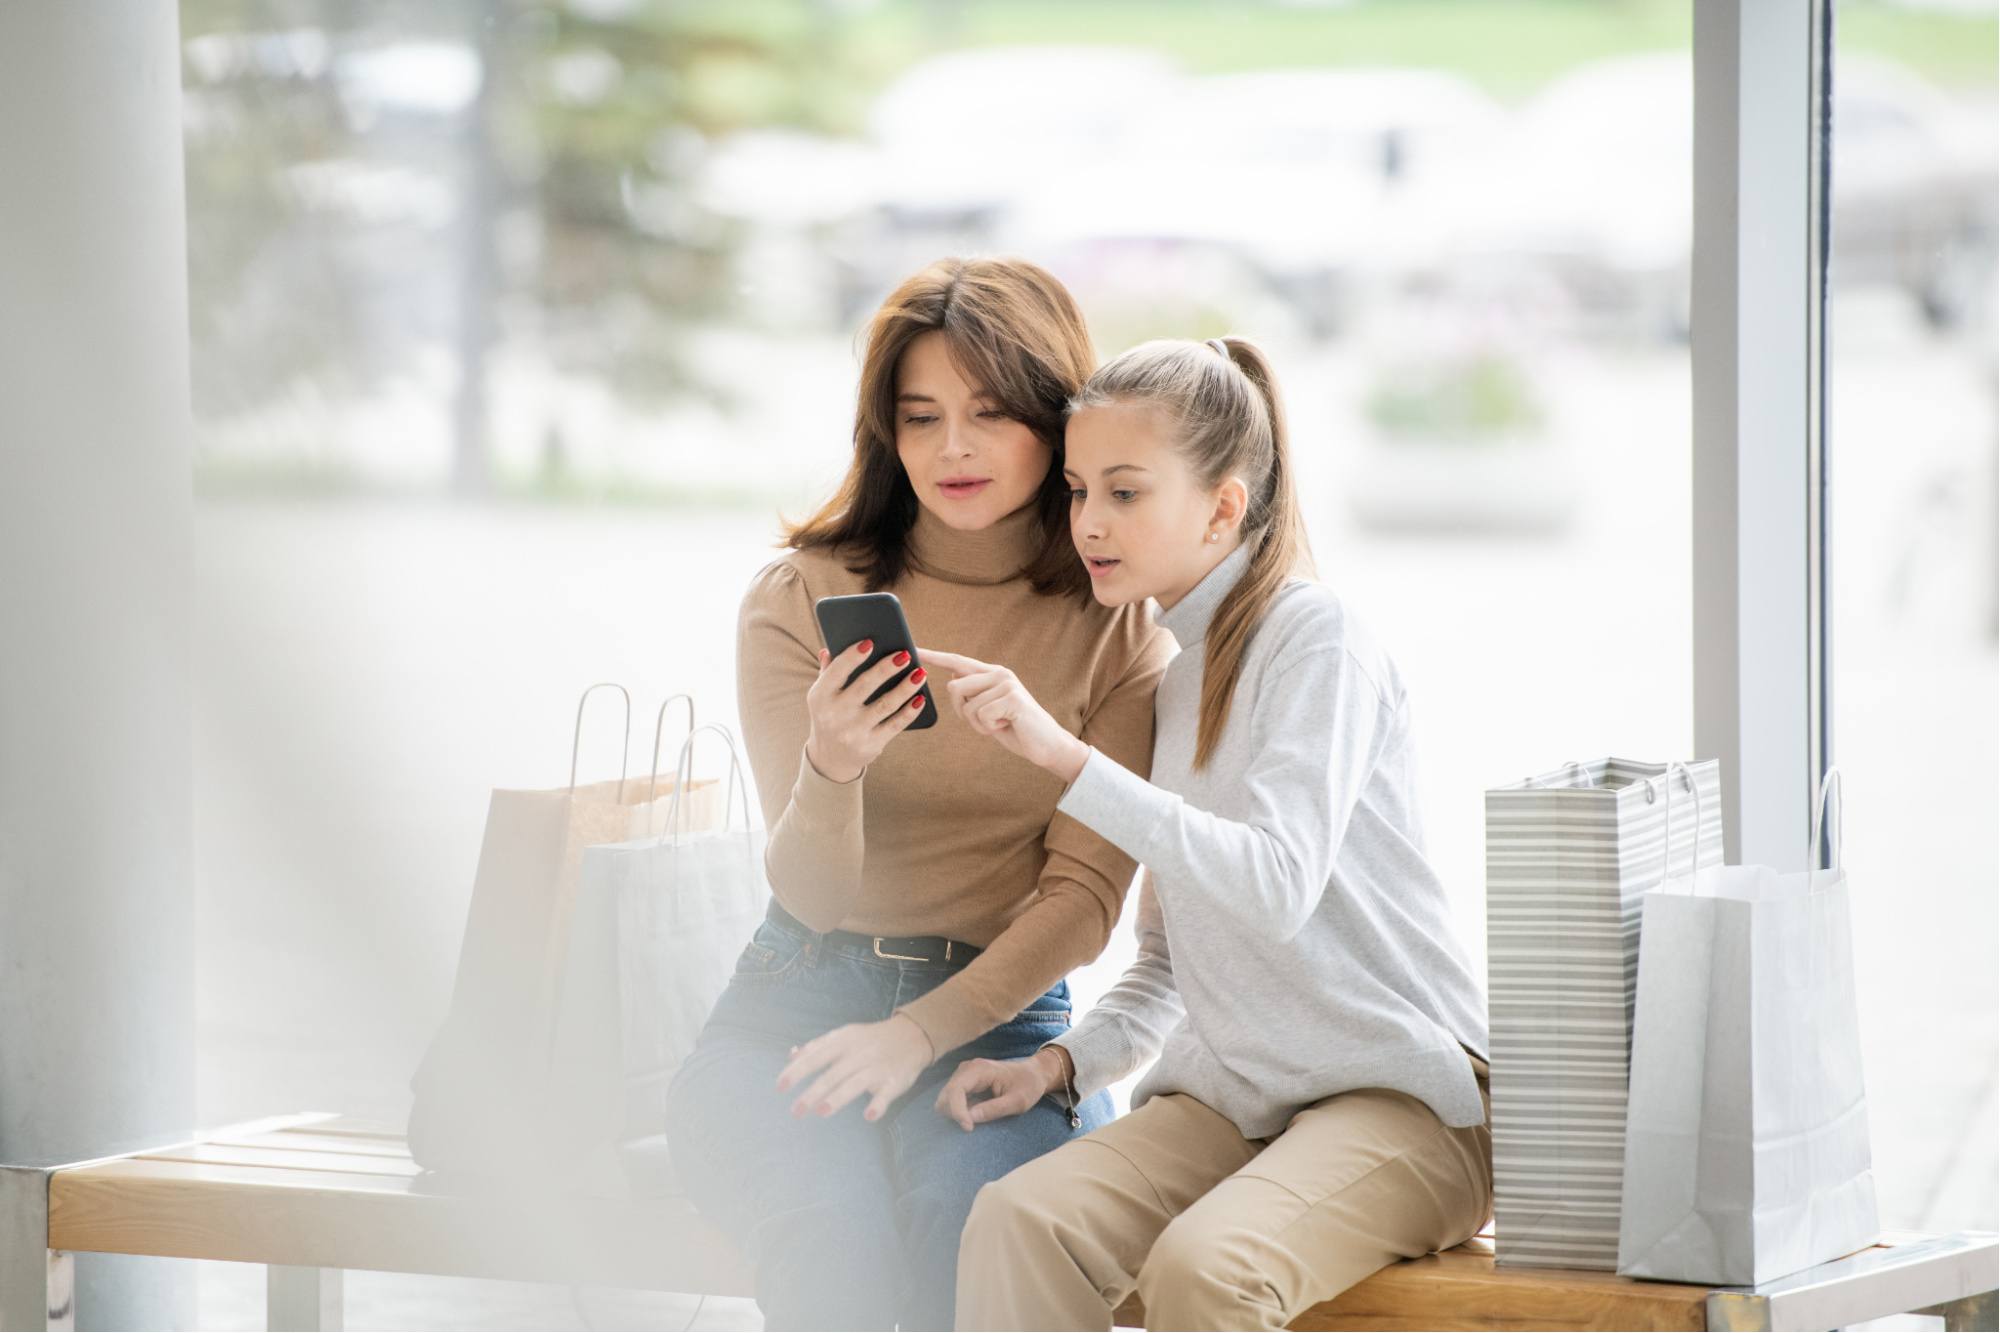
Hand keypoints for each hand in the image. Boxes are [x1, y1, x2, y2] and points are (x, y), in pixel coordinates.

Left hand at [776, 1012, 935, 1122]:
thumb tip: (791, 1055)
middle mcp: (858, 1054)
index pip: (815, 1056)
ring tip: (821, 1111)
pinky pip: (886, 1094)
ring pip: (855, 1083)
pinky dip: (878, 1104)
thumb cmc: (869, 1039)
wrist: (911, 1035)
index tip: (780, 1087)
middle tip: (795, 1111)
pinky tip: (869, 1116)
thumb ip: (818, 1046)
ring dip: (838, 1097)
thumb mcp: (843, 1036)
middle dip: (812, 1092)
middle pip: (832, 1074)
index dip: (797, 1071)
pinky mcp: (894, 1081)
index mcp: (843, 1041)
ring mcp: (876, 1067)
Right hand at [803, 639, 930, 782]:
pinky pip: (895, 724)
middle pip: (865, 685)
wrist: (831, 758)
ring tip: (920, 673)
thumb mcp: (822, 696)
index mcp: (820, 697)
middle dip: (886, 668)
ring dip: (905, 688)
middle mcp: (835, 714)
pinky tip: (920, 698)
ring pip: (885, 704)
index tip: (870, 642)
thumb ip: (827, 671)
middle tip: (905, 654)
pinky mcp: (871, 745)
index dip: (853, 656)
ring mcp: (854, 731)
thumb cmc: (829, 715)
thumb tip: (828, 648)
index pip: (837, 671)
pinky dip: (909, 711)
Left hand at [917, 649, 1088, 782]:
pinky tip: (1006, 726)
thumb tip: (953, 678)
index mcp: (992, 674)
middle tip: (985, 721)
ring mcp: (1006, 684)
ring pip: (967, 706)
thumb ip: (974, 694)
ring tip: (1000, 724)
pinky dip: (988, 729)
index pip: (957, 662)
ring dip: (978, 724)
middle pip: (954, 688)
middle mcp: (999, 673)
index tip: (913, 650)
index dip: (934, 656)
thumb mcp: (989, 710)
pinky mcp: (1012, 698)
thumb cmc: (1016, 729)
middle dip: (962, 712)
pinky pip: (980, 715)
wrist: (1047, 745)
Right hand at [934, 1047, 1068, 1131]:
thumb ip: (994, 1109)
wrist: (1033, 1074)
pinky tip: (976, 1113)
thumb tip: (970, 1118)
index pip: (956, 1090)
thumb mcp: (1017, 1102)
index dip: (957, 1111)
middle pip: (946, 1095)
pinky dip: (959, 1111)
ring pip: (946, 1098)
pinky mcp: (964, 1083)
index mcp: (979, 1069)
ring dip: (956, 1113)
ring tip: (978, 1118)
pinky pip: (952, 1100)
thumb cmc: (1028, 1086)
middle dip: (955, 1113)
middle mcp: (967, 1069)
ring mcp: (964, 1075)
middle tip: (973, 1126)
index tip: (968, 1128)